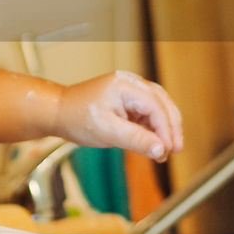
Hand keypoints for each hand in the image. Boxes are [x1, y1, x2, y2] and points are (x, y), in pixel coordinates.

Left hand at [54, 71, 182, 160]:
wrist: (58, 113)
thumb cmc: (77, 118)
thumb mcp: (107, 132)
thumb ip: (136, 140)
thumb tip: (160, 150)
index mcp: (125, 85)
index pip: (156, 106)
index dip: (166, 129)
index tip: (168, 150)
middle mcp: (130, 83)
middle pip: (162, 103)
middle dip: (171, 128)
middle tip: (175, 149)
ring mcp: (129, 90)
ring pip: (158, 107)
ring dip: (164, 128)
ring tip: (165, 149)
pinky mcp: (126, 100)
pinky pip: (147, 112)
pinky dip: (153, 127)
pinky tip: (153, 143)